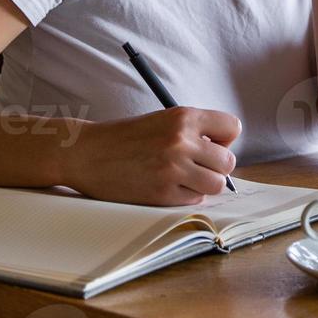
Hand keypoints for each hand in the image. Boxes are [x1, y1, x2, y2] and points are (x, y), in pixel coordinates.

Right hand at [62, 106, 240, 205]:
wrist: (86, 153)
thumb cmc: (125, 137)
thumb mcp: (162, 120)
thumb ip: (193, 132)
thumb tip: (223, 153)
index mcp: (183, 117)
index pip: (232, 127)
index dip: (224, 139)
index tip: (210, 145)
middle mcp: (181, 141)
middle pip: (228, 161)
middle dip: (216, 167)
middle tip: (195, 166)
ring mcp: (172, 168)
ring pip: (216, 185)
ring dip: (204, 185)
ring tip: (184, 178)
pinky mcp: (162, 193)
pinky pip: (194, 200)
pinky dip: (186, 196)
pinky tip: (167, 186)